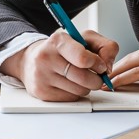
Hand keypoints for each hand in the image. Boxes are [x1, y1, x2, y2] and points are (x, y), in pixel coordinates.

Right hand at [0, 29, 118, 101]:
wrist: (31, 60)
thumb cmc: (63, 50)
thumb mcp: (85, 39)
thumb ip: (105, 47)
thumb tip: (108, 67)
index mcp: (58, 41)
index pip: (83, 58)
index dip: (97, 64)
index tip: (101, 66)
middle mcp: (46, 57)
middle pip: (84, 78)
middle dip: (96, 79)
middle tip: (95, 76)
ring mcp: (41, 76)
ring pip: (79, 90)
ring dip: (86, 87)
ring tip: (79, 78)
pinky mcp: (41, 92)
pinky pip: (70, 98)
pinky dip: (75, 93)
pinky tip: (68, 84)